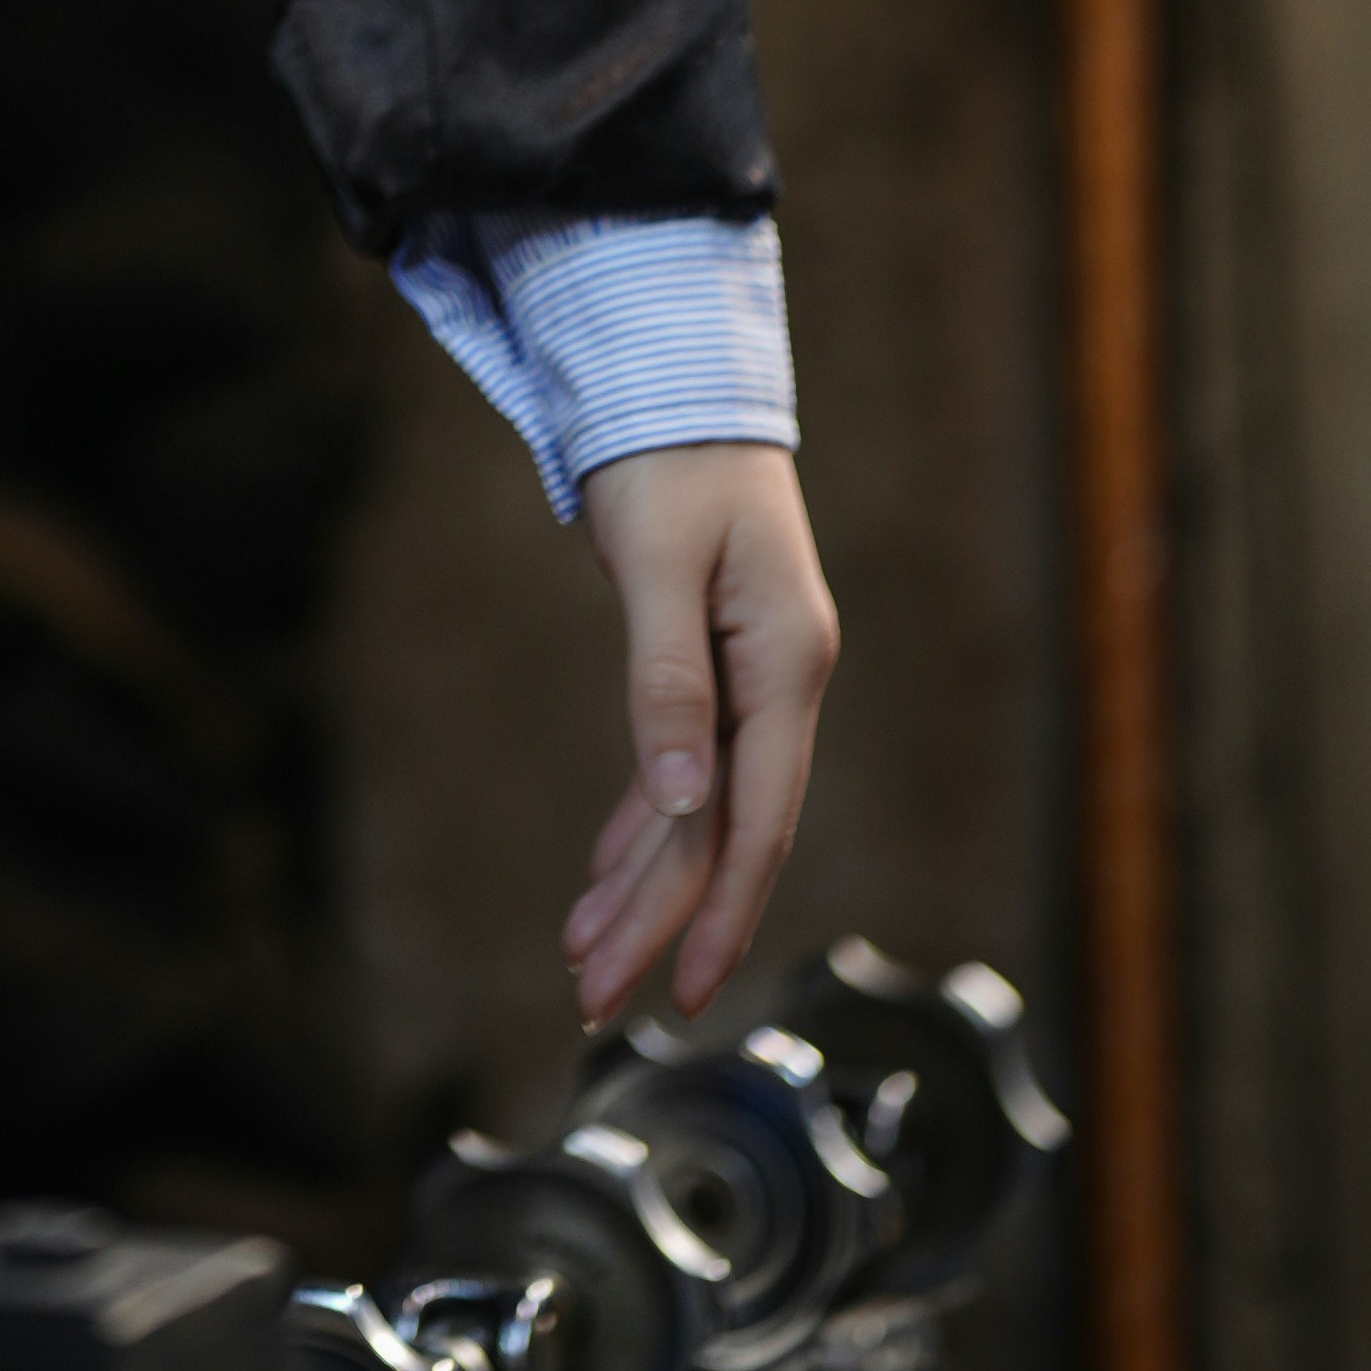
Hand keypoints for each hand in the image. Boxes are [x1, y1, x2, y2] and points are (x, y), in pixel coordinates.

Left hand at [561, 441, 838, 1032]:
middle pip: (720, 829)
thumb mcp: (656, 561)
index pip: (754, 821)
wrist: (679, 371)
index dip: (717, 912)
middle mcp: (778, 682)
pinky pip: (681, 766)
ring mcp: (750, 674)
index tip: (683, 991)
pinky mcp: (714, 660)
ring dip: (642, 882)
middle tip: (594, 1000)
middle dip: (659, 920)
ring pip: (697, 807)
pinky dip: (641, 823)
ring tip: (585, 959)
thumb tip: (675, 801)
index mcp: (785, 666)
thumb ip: (666, 680)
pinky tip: (609, 874)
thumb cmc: (669, 456)